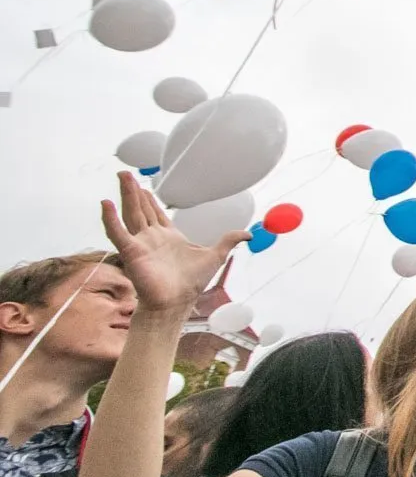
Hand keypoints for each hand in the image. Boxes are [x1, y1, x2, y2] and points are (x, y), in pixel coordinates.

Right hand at [100, 173, 248, 314]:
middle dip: (133, 190)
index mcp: (168, 236)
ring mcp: (140, 243)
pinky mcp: (132, 251)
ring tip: (121, 176)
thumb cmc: (190, 284)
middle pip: (140, 208)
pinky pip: (117, 232)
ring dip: (125, 195)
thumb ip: (228, 241)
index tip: (143, 185)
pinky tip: (105, 203)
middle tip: (124, 173)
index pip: (155, 212)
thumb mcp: (215, 256)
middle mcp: (151, 237)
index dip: (149, 199)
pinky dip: (110, 218)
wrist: (177, 303)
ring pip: (130, 213)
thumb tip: (249, 234)